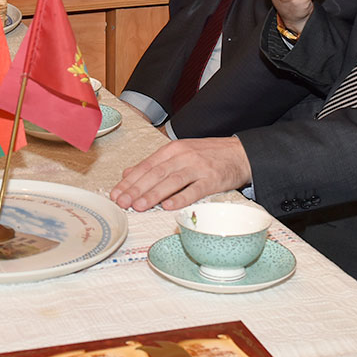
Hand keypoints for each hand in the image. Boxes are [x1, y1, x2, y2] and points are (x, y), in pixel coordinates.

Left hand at [108, 136, 251, 211]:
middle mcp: (183, 156)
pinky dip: (181, 198)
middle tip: (122, 202)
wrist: (240, 153)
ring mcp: (198, 167)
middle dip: (136, 189)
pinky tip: (168, 206)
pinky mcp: (213, 179)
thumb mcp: (179, 154)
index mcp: (172, 150)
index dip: (129, 181)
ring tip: (139, 206)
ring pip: (171, 181)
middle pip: (155, 174)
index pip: (146, 166)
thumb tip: (128, 173)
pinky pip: (195, 190)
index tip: (116, 194)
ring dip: (153, 195)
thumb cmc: (207, 156)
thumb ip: (154, 164)